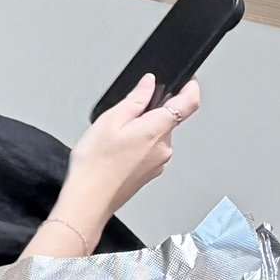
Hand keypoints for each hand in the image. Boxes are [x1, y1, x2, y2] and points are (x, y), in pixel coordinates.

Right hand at [24, 75, 201, 258]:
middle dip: (151, 110)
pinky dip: (139, 143)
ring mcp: (159, 163)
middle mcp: (164, 148)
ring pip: (158, 134)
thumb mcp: (110, 120)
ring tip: (114, 137)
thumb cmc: (95, 164)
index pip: (188, 103)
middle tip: (123, 114)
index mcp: (156, 131)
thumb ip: (135, 99)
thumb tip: (149, 84)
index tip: (188, 79)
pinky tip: (117, 150)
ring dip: (143, 128)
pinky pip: (151, 149)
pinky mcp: (150, 173)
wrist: (88, 200)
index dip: (190, 87)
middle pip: (169, 118)